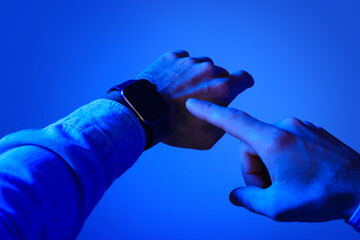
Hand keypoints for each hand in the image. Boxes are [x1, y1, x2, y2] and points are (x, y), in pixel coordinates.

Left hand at [137, 50, 253, 149]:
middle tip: (198, 99)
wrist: (143, 115)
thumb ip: (223, 122)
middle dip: (214, 85)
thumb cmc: (174, 128)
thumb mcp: (207, 138)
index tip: (241, 83)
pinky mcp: (172, 58)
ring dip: (196, 76)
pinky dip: (181, 68)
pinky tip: (172, 82)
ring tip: (181, 91)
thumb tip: (224, 114)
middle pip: (220, 74)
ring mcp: (189, 62)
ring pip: (201, 66)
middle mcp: (208, 71)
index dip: (244, 82)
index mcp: (222, 89)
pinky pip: (183, 59)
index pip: (244, 78)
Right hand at [186, 99, 359, 221]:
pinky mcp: (311, 131)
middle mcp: (287, 127)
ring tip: (289, 184)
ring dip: (270, 165)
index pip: (233, 121)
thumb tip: (236, 196)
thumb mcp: (279, 207)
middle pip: (251, 145)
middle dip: (254, 169)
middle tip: (271, 190)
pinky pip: (285, 141)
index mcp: (274, 141)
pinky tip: (300, 175)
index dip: (209, 113)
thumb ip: (249, 199)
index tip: (194, 104)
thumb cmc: (325, 196)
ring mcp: (301, 127)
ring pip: (268, 144)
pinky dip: (284, 158)